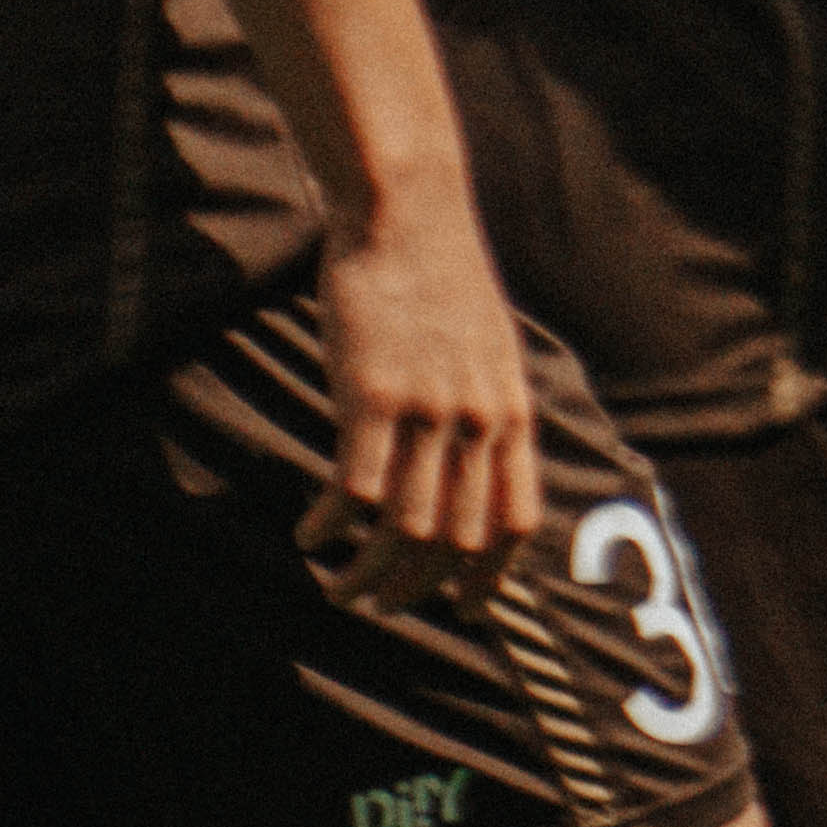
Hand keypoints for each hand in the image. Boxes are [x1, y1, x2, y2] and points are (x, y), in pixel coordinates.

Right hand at [305, 211, 542, 611]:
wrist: (409, 216)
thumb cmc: (441, 283)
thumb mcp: (490, 351)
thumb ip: (487, 408)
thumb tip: (477, 463)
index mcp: (513, 412)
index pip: (518, 521)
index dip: (493, 577)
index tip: (468, 610)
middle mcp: (479, 420)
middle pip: (458, 539)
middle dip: (421, 589)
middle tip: (383, 606)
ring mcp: (428, 411)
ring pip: (404, 528)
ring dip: (369, 574)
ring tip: (340, 589)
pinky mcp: (372, 397)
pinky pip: (351, 490)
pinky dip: (329, 527)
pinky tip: (308, 535)